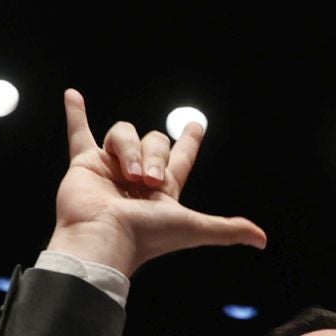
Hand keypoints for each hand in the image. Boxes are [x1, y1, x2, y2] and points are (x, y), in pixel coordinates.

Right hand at [47, 89, 266, 277]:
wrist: (104, 238)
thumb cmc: (147, 236)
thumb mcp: (194, 228)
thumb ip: (226, 229)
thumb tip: (262, 240)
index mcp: (165, 189)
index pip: (182, 157)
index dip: (190, 142)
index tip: (197, 126)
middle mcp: (138, 176)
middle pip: (154, 140)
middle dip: (155, 156)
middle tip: (147, 182)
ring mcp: (111, 168)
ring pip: (125, 134)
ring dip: (129, 150)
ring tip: (127, 176)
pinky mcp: (85, 164)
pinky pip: (80, 133)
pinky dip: (77, 115)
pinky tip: (73, 95)